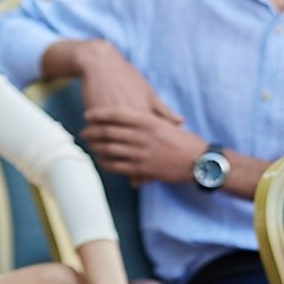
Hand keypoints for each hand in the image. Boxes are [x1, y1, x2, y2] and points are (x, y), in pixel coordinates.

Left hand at [84, 105, 203, 184]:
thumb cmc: (186, 141)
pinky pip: (117, 165)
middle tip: (84, 132)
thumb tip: (137, 114)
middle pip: (109, 131)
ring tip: (90, 145)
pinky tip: (101, 160)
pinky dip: (106, 162)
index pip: (116, 114)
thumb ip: (153, 117)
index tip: (89, 115)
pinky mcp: (142, 169)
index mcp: (148, 121)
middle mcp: (142, 136)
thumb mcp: (168, 124)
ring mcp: (141, 153)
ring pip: (110, 149)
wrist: (199, 161)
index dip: (99, 114)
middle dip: (93, 131)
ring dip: (96, 147)